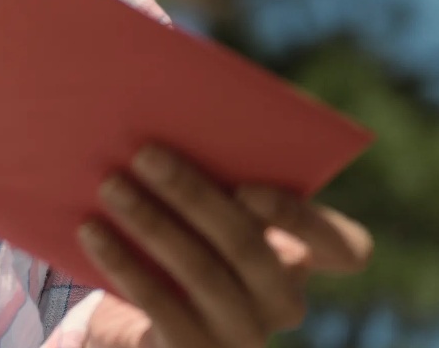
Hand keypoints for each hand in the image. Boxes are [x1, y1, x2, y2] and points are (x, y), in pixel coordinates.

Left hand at [78, 145, 371, 347]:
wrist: (134, 323)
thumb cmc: (178, 237)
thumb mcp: (201, 208)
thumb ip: (211, 170)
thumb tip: (165, 112)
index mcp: (301, 259)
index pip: (345, 248)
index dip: (306, 219)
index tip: (249, 186)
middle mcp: (281, 303)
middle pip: (252, 248)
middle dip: (195, 196)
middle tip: (144, 153)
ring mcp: (242, 336)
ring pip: (205, 274)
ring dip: (153, 223)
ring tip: (111, 184)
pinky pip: (163, 308)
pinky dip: (124, 264)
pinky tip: (92, 231)